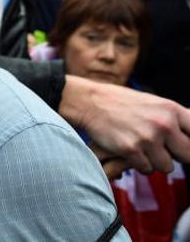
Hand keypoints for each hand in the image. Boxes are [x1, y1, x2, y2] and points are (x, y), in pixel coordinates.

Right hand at [59, 75, 189, 174]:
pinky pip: (146, 169)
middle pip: (187, 155)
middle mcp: (164, 124)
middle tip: (162, 149)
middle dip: (175, 155)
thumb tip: (189, 139)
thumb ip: (174, 119)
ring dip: (155, 161)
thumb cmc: (121, 103)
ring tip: (142, 149)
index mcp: (172, 110)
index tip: (182, 147)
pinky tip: (129, 151)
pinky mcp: (131, 150)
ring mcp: (148, 138)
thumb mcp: (153, 103)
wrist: (90, 102)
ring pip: (167, 166)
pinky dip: (139, 164)